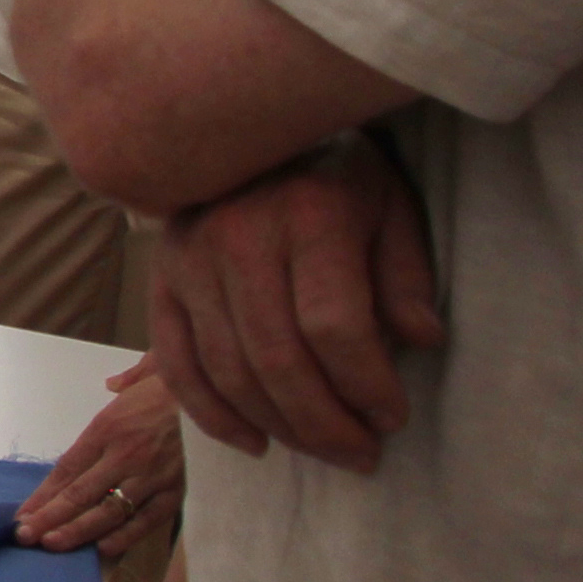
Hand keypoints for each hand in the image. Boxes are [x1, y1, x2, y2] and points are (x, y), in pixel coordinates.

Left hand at [15, 366, 182, 556]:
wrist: (226, 394)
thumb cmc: (185, 384)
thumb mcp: (147, 374)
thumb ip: (125, 384)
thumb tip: (113, 384)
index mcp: (108, 427)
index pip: (67, 469)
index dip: (43, 495)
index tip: (24, 514)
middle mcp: (125, 455)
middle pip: (79, 493)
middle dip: (49, 518)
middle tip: (25, 537)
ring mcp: (152, 476)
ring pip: (108, 511)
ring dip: (78, 531)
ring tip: (53, 545)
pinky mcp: (179, 491)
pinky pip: (147, 519)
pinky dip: (125, 535)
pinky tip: (103, 547)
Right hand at [147, 136, 445, 464]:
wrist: (244, 126)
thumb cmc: (336, 177)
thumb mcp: (391, 207)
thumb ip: (406, 274)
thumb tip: (421, 341)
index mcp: (308, 215)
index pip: (335, 327)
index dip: (367, 386)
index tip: (394, 418)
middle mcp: (238, 237)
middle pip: (280, 360)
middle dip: (326, 424)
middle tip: (362, 455)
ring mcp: (190, 261)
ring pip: (230, 371)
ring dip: (280, 427)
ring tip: (323, 451)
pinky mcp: (161, 281)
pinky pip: (178, 365)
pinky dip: (213, 416)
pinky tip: (255, 442)